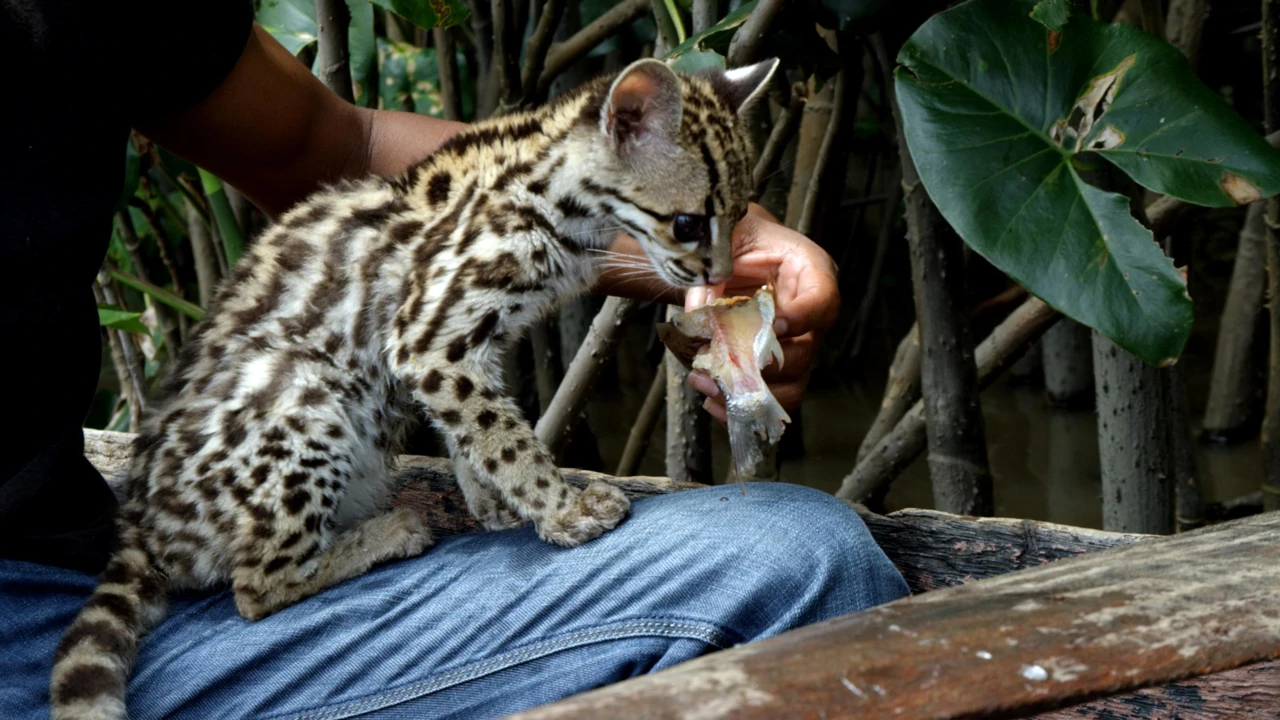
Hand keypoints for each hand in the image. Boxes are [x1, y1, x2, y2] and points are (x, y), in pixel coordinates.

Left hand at [685, 203, 838, 423]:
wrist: (731, 248)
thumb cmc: (737, 234)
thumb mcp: (726, 237)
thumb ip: (712, 271)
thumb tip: (697, 318)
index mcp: (810, 271)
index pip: (823, 300)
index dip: (802, 318)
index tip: (771, 327)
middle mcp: (811, 313)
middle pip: (805, 352)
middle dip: (762, 368)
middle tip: (721, 368)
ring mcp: (795, 342)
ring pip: (792, 383)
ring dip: (751, 395)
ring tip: (708, 388)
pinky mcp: (775, 364)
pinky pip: (771, 395)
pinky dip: (743, 405)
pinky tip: (712, 401)